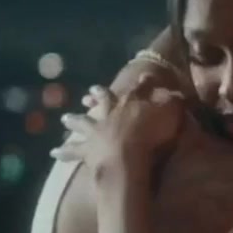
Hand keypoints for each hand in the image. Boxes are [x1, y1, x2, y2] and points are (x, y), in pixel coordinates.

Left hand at [53, 86, 185, 177]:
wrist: (128, 155)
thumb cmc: (152, 134)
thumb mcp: (171, 113)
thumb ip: (174, 101)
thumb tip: (178, 92)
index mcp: (132, 102)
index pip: (140, 89)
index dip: (144, 83)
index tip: (144, 77)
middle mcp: (111, 112)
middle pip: (104, 100)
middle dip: (99, 94)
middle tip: (91, 90)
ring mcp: (97, 130)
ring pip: (83, 122)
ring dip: (75, 119)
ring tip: (65, 118)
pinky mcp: (88, 149)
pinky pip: (73, 151)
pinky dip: (64, 151)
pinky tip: (53, 152)